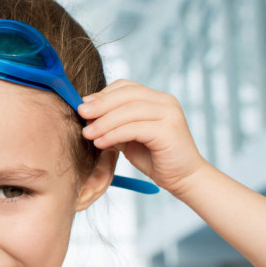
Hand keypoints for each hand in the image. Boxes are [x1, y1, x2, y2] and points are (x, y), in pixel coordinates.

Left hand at [77, 80, 209, 195]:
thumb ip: (114, 124)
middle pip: (127, 94)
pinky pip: (134, 128)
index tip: (84, 105)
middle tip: (81, 114)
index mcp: (158, 99)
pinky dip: (113, 134)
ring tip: (87, 133)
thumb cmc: (156, 158)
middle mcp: (166, 102)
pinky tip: (100, 142)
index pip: (126, 87)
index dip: (103, 94)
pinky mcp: (168, 130)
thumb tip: (87, 115)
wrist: (184, 179)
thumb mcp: (130, 137)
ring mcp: (169, 114)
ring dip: (104, 122)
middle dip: (101, 104)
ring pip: (129, 110)